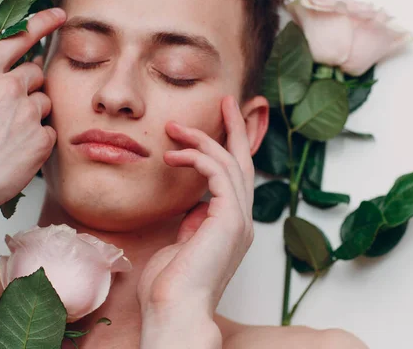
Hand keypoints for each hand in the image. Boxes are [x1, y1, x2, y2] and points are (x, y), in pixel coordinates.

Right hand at [0, 8, 65, 230]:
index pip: (18, 39)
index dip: (42, 24)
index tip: (59, 16)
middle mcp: (7, 88)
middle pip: (36, 73)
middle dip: (28, 87)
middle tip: (9, 111)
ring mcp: (27, 113)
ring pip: (44, 103)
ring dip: (33, 115)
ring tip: (7, 136)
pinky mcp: (41, 139)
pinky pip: (49, 130)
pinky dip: (37, 140)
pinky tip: (16, 152)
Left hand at [137, 95, 254, 318]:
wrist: (174, 310)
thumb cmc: (170, 284)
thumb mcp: (183, 244)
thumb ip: (192, 222)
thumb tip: (193, 207)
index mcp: (232, 225)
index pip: (235, 177)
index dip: (229, 148)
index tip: (216, 126)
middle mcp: (241, 220)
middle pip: (243, 163)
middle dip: (235, 129)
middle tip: (224, 102)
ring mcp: (239, 220)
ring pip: (230, 164)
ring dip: (204, 140)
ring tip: (176, 128)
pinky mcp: (230, 220)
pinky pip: (218, 175)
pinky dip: (199, 158)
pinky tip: (176, 155)